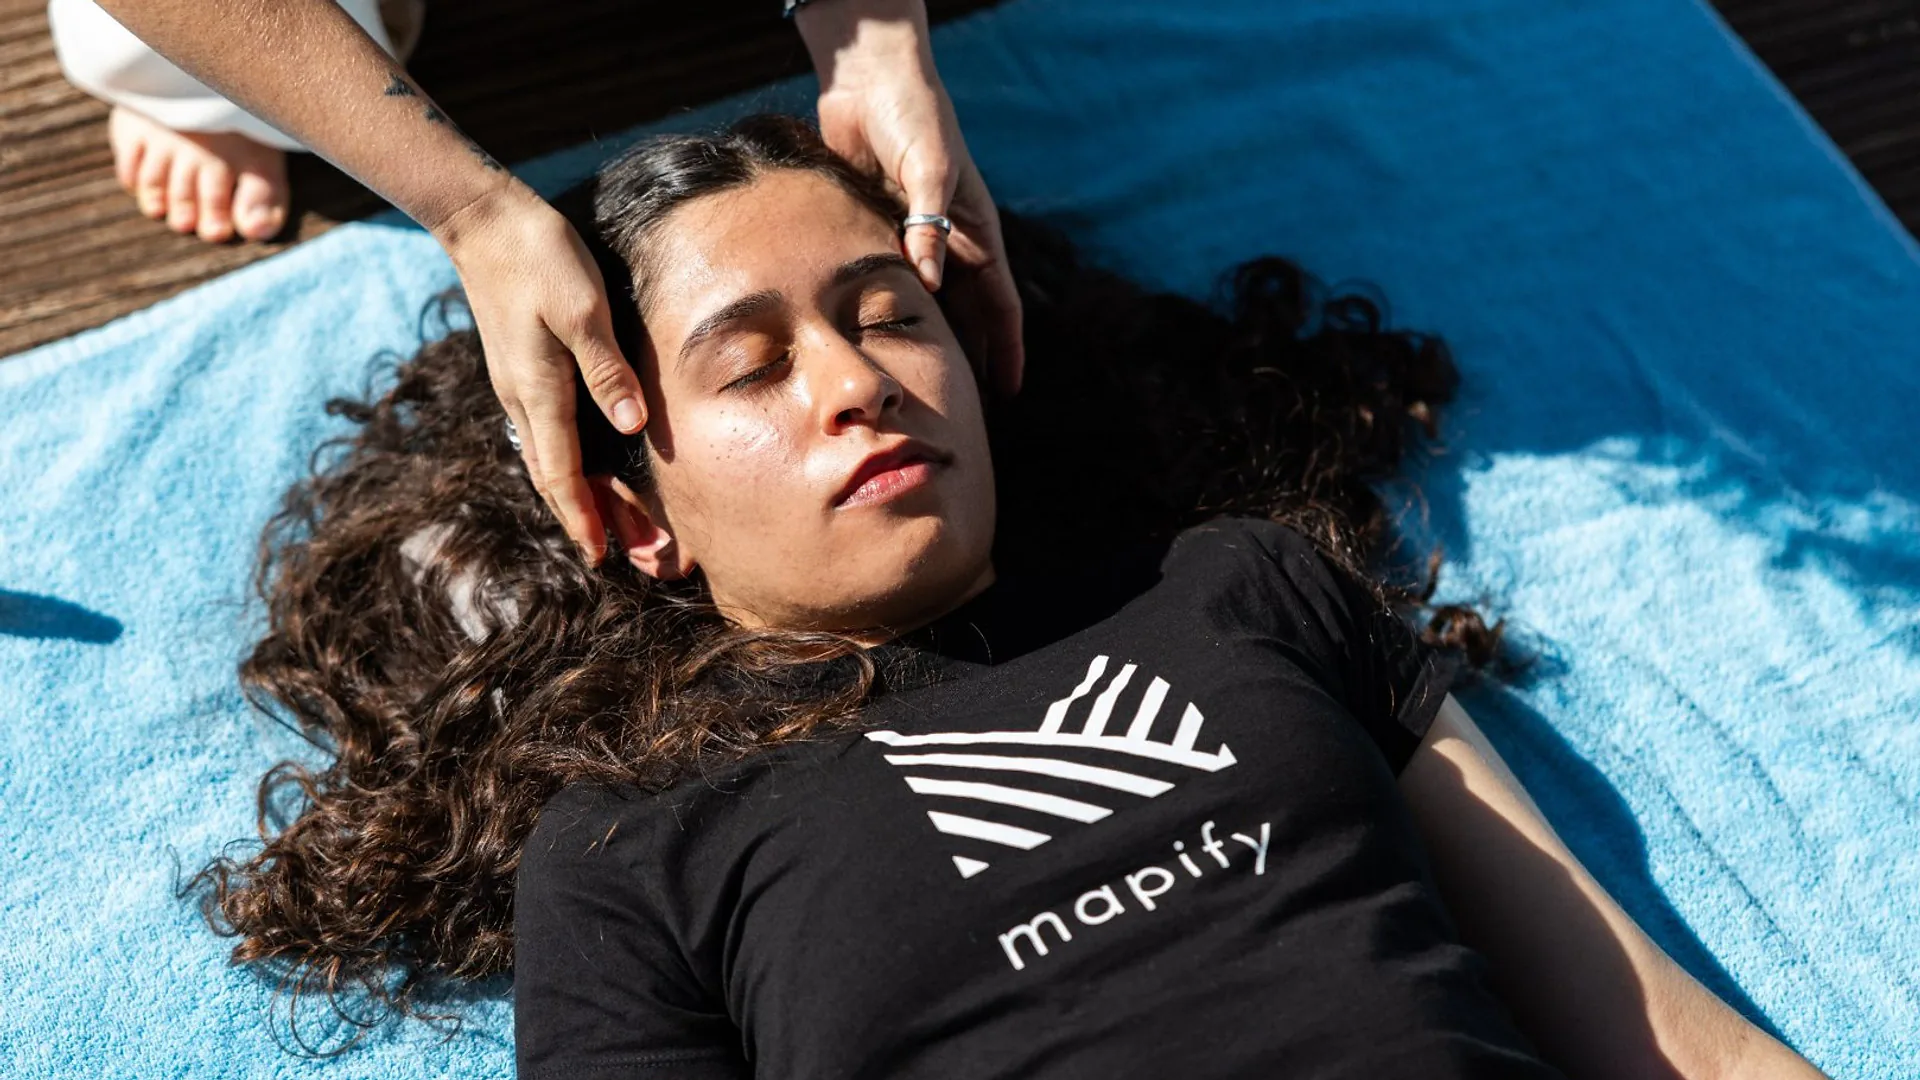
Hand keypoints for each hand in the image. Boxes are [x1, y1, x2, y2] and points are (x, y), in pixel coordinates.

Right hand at [434, 182, 645, 562]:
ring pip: (544, 456)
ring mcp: (515, 384)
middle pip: (550, 475)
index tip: (600, 556)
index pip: (561, 472)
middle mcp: (521, 397)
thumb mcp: (583, 308)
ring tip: (602, 523)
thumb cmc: (540, 257)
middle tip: (613, 555)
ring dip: (571, 494)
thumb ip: (607, 369)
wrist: (484, 220)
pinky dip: (561, 462)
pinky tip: (578, 467)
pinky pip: (541, 432)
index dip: (582, 517)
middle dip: (579, 518)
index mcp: (539, 389)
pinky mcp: (518, 368)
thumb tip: (633, 425)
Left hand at [800, 0, 1024, 396]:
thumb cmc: (913, 115)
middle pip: (965, 316)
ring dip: (924, 341)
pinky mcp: (879, 230)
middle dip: (968, 359)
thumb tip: (927, 283)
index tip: (1008, 392)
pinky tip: (866, 342)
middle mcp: (950, 241)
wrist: (870, 80)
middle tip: (959, 408)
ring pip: (925, 305)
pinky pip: (885, 280)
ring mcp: (914, 238)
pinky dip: (881, 310)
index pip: (1000, 304)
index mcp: (977, 231)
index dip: (1006, 350)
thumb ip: (928, 223)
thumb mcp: (929, 167)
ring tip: (917, 387)